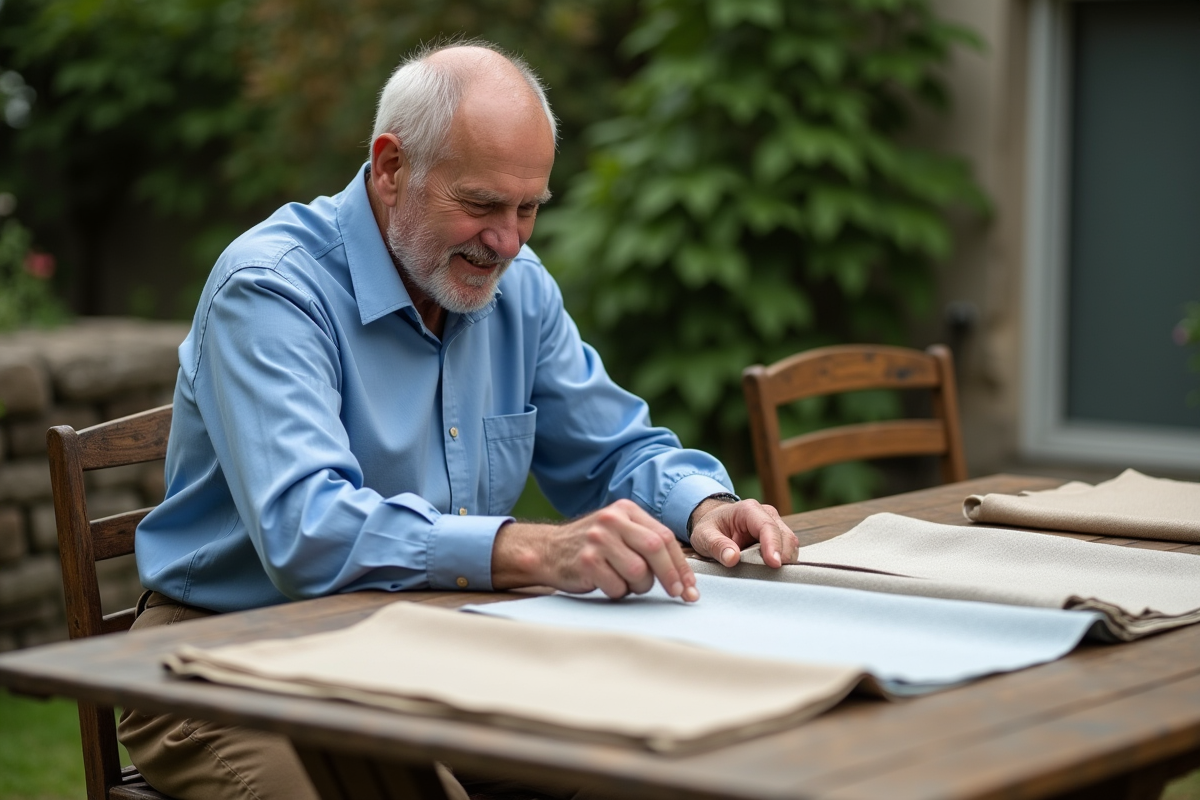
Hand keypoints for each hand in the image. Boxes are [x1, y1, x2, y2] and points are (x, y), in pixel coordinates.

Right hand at [491, 499, 699, 601]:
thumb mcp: (620, 532)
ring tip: (627, 583)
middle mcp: (612, 520)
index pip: (664, 537)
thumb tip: (684, 575)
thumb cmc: (593, 547)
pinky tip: (607, 584)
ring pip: (639, 571)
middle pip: (655, 549)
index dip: (680, 564)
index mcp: (626, 510)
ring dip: (639, 586)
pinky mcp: (586, 561)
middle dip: (671, 576)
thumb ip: (647, 543)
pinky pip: (617, 586)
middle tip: (678, 594)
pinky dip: (618, 592)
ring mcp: (597, 539)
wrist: (548, 550)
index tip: (689, 586)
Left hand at [688, 499, 798, 568]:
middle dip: (783, 556)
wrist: (714, 523)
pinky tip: (773, 572)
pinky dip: (784, 562)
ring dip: (785, 560)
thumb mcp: (704, 536)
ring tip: (771, 576)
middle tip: (774, 577)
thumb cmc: (710, 527)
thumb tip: (733, 558)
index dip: (773, 545)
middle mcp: (767, 514)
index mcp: (749, 510)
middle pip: (785, 536)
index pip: (767, 526)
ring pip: (790, 544)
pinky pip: (788, 550)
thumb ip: (717, 546)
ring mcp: (775, 525)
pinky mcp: (778, 537)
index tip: (774, 564)